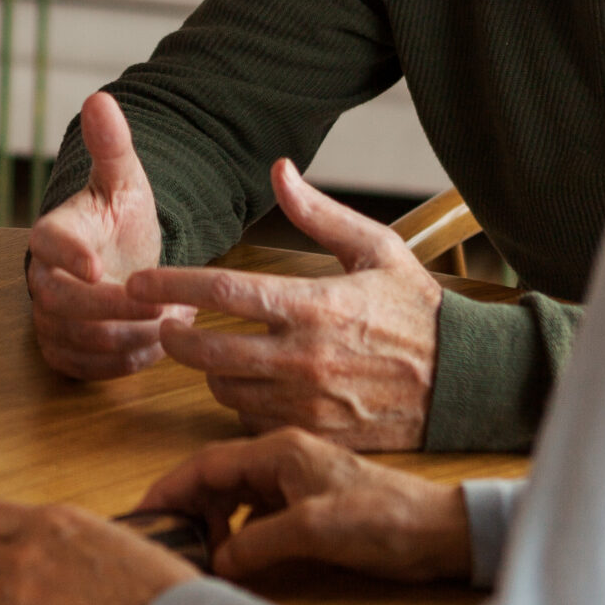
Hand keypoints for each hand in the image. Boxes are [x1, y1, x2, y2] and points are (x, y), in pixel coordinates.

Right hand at [27, 94, 190, 379]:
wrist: (124, 259)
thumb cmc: (122, 218)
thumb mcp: (125, 180)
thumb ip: (112, 145)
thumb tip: (100, 98)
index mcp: (52, 232)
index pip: (44, 244)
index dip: (67, 256)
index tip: (99, 267)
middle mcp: (41, 277)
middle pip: (59, 302)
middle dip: (114, 308)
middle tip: (165, 305)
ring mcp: (48, 317)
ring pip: (76, 339)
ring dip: (128, 337)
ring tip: (171, 322)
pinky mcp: (62, 350)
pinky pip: (83, 368)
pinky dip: (121, 364)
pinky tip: (155, 346)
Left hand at [128, 159, 440, 449]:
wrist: (467, 380)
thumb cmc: (418, 308)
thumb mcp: (376, 248)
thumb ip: (319, 213)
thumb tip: (280, 170)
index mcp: (314, 304)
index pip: (223, 291)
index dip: (171, 284)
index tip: (137, 283)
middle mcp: (305, 358)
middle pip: (208, 351)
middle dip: (174, 338)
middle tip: (162, 324)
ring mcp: (310, 403)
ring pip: (226, 390)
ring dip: (210, 371)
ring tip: (215, 353)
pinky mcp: (319, 434)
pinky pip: (255, 422)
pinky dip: (243, 405)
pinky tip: (252, 386)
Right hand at [136, 428, 470, 583]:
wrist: (438, 531)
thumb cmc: (384, 518)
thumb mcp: (314, 530)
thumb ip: (258, 542)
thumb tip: (216, 559)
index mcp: (278, 451)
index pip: (207, 464)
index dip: (171, 488)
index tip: (145, 513)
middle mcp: (281, 459)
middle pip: (216, 478)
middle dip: (187, 506)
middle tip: (166, 539)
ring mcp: (295, 481)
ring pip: (235, 496)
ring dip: (212, 521)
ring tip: (197, 550)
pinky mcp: (308, 503)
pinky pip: (257, 513)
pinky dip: (238, 532)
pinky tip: (235, 554)